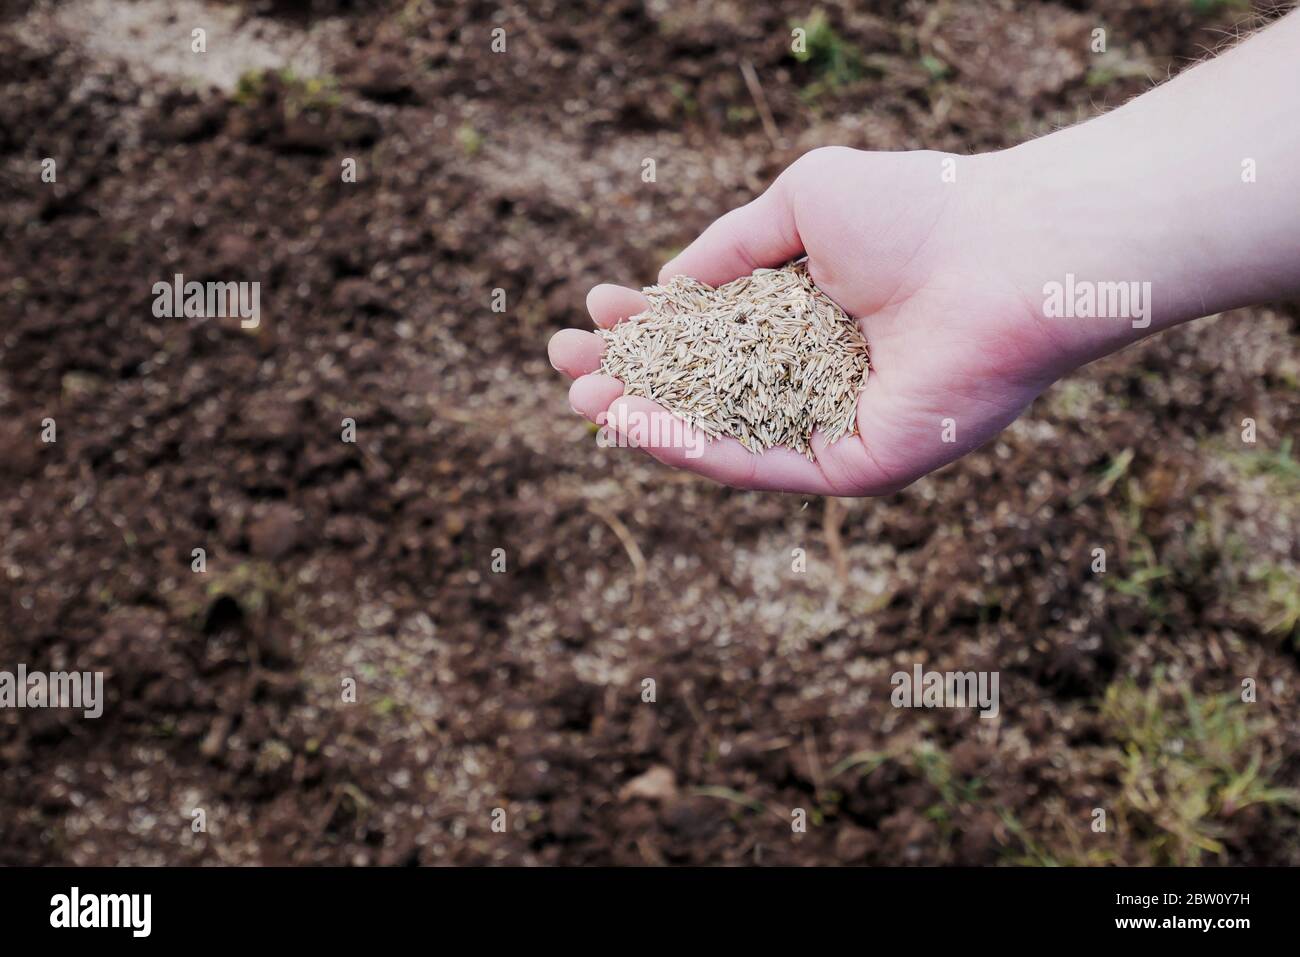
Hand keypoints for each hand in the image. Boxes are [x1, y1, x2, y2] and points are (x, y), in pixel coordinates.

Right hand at [549, 146, 1061, 494]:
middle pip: (704, 388)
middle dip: (631, 378)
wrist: (1006, 254)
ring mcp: (833, 422)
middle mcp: (815, 372)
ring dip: (647, 422)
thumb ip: (728, 247)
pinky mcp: (854, 464)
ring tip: (584, 404)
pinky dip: (697, 450)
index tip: (594, 312)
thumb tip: (665, 286)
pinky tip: (641, 427)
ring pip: (722, 433)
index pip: (708, 329)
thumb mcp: (799, 204)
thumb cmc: (917, 210)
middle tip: (565, 368)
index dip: (647, 325)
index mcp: (805, 312)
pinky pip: (762, 464)